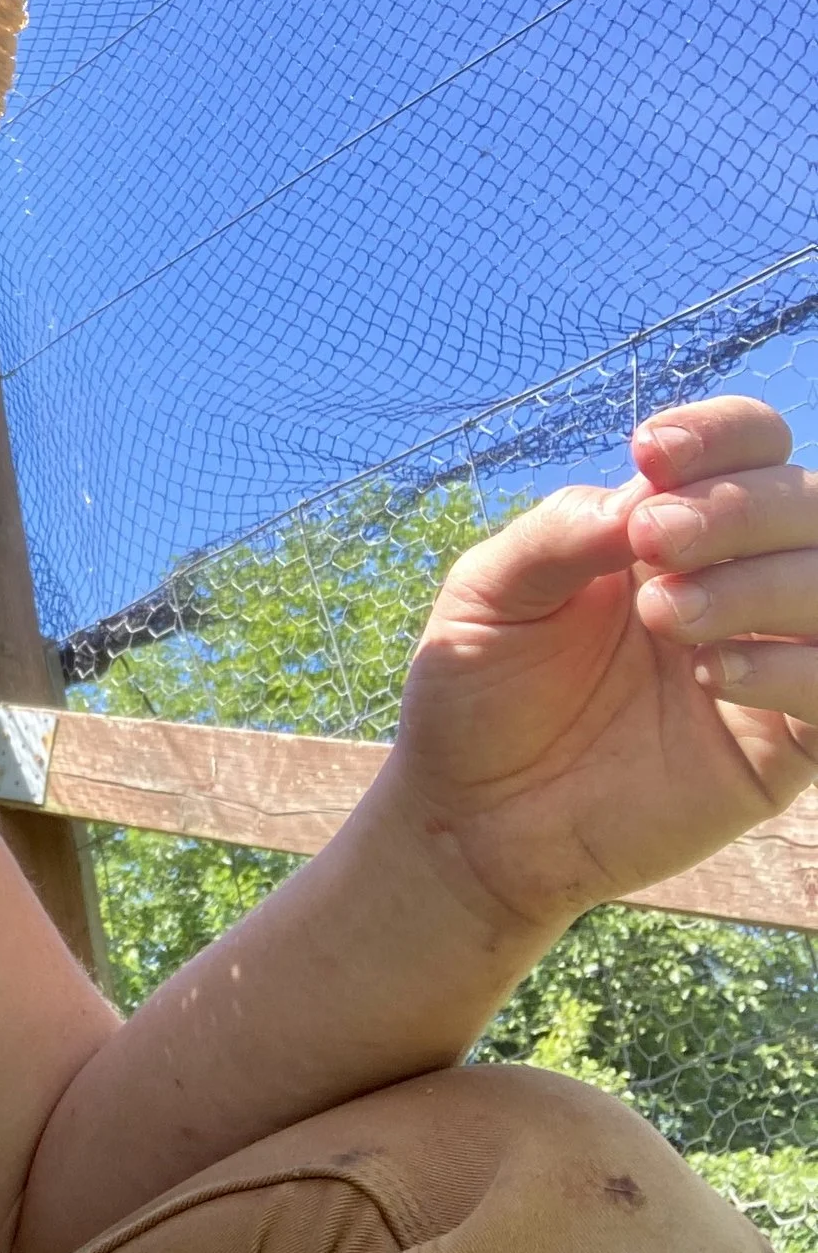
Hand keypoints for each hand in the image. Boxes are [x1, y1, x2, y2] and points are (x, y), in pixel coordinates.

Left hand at [378, 395, 817, 937]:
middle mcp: (734, 582)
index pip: (750, 449)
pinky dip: (795, 667)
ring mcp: (769, 659)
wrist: (468, 819)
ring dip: (763, 581)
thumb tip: (643, 496)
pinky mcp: (784, 745)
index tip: (653, 454)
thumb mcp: (488, 595)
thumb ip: (560, 533)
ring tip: (666, 616)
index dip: (723, 434)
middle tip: (652, 542)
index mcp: (667, 531)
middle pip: (808, 502)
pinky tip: (712, 674)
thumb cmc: (475, 695)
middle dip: (740, 506)